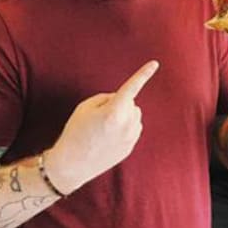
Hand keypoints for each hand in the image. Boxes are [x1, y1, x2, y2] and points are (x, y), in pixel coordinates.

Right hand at [43, 61, 158, 192]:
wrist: (72, 164)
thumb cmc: (75, 132)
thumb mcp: (85, 108)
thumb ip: (106, 98)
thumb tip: (121, 100)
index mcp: (114, 112)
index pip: (131, 88)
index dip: (143, 74)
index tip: (155, 63)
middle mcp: (126, 125)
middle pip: (131, 102)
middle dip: (120, 103)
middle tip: (99, 116)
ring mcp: (130, 138)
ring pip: (134, 115)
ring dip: (124, 115)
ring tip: (103, 128)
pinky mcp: (130, 147)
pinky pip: (134, 128)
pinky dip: (125, 127)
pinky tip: (109, 137)